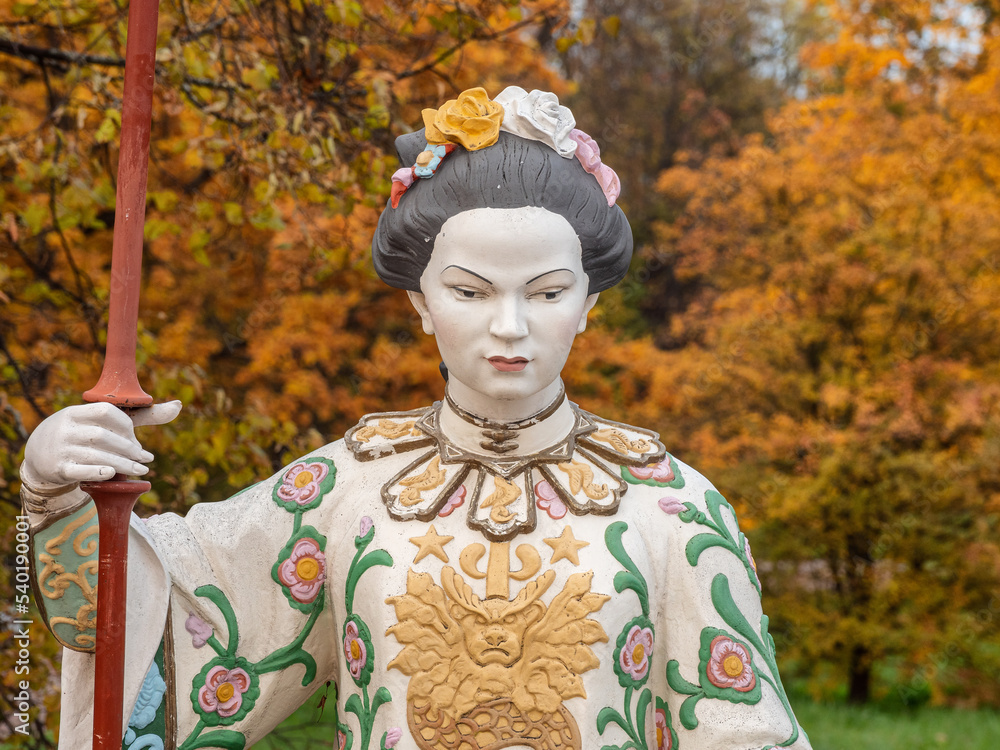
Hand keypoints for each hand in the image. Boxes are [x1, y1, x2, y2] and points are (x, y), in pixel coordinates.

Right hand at [21, 401, 182, 494]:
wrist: (38, 454)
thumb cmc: (82, 434)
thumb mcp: (102, 422)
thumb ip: (139, 417)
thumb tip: (179, 406)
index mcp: (77, 412)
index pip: (105, 412)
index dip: (126, 425)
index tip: (137, 438)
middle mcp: (66, 428)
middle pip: (103, 436)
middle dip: (129, 448)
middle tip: (146, 459)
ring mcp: (60, 448)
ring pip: (95, 455)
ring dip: (122, 464)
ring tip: (141, 471)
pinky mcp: (58, 469)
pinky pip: (78, 471)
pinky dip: (97, 472)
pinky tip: (114, 474)